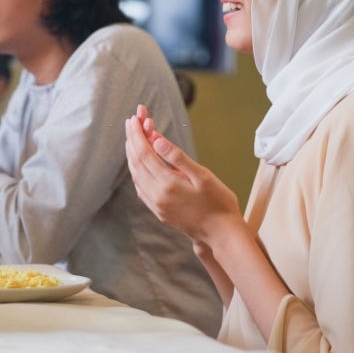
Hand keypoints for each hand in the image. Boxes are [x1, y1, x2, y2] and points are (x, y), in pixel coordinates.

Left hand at [125, 104, 240, 244]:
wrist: (221, 234)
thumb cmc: (218, 203)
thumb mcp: (202, 176)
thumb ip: (177, 158)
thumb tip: (156, 140)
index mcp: (168, 184)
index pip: (144, 153)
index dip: (137, 134)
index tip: (134, 118)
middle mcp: (157, 196)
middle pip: (136, 162)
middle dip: (132, 140)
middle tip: (131, 122)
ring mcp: (156, 205)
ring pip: (136, 175)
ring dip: (133, 154)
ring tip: (134, 137)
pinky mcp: (159, 211)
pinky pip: (141, 187)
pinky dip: (137, 171)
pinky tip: (140, 163)